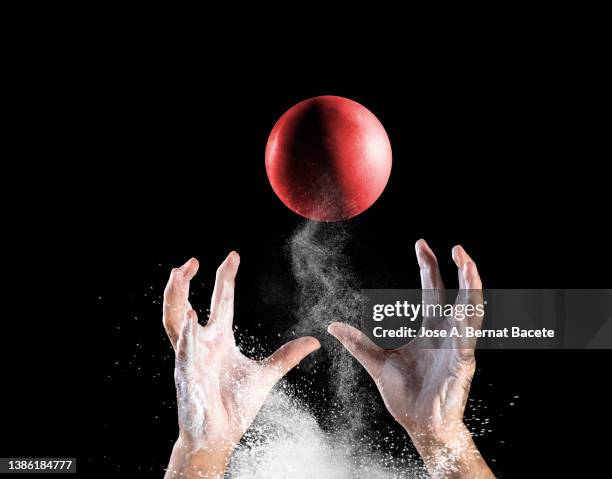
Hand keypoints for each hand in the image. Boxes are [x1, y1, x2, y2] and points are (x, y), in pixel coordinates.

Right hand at [164, 252, 319, 477]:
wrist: (220, 435)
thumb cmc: (235, 405)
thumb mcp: (266, 374)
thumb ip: (287, 356)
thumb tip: (313, 341)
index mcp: (218, 339)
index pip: (221, 301)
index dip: (226, 277)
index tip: (233, 256)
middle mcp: (202, 343)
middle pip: (185, 305)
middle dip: (184, 282)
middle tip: (190, 261)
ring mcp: (191, 357)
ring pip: (175, 322)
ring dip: (175, 298)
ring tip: (178, 276)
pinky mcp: (188, 376)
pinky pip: (185, 353)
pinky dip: (187, 336)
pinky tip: (191, 321)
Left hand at [328, 240, 493, 477]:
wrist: (420, 425)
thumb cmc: (405, 395)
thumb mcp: (377, 363)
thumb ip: (358, 343)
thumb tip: (332, 326)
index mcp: (429, 330)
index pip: (433, 292)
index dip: (429, 268)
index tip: (422, 244)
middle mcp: (447, 334)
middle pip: (457, 295)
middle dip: (459, 270)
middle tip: (456, 247)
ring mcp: (457, 348)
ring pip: (471, 313)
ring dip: (472, 289)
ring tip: (469, 266)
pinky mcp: (462, 365)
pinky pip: (467, 340)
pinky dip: (467, 323)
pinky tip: (465, 307)